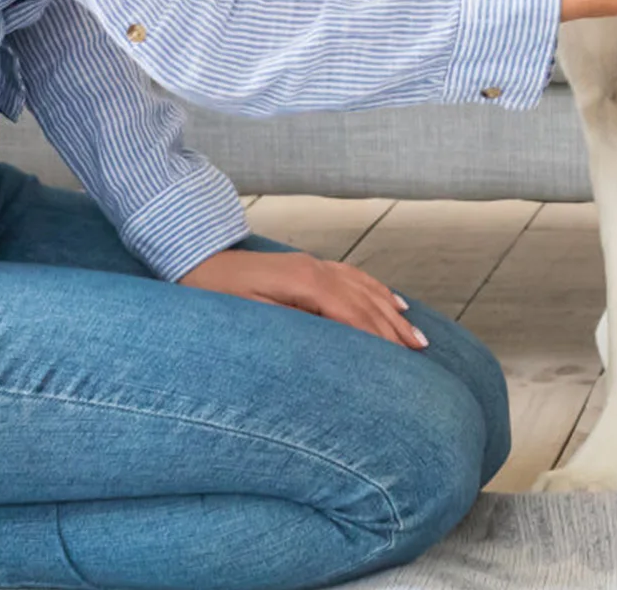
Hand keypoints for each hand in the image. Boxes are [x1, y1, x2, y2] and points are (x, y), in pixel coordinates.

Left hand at [178, 247, 428, 349]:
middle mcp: (315, 268)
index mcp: (304, 283)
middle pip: (365, 300)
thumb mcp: (250, 317)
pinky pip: (352, 276)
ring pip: (364, 287)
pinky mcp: (308, 265)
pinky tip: (391, 300)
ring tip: (416, 333)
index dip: (379, 338)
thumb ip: (292, 326)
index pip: (352, 314)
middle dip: (394, 327)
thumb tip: (330, 343)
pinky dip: (376, 289)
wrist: (196, 257)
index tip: (403, 360)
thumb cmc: (216, 295)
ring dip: (391, 310)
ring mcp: (313, 263)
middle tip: (420, 352)